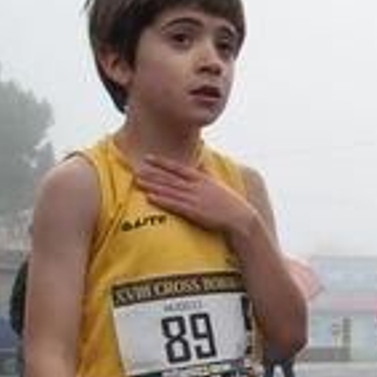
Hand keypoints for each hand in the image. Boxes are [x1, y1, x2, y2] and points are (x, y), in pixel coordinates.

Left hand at [135, 156, 258, 237]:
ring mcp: (195, 199)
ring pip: (169, 190)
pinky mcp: (195, 212)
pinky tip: (150, 197)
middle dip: (152, 174)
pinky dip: (162, 200)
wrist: (241, 218)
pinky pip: (175, 205)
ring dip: (153, 185)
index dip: (162, 163)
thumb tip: (201, 162)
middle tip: (135, 169)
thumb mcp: (218, 183)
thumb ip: (207, 172)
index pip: (178, 168)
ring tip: (138, 182)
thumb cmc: (230, 202)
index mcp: (201, 179)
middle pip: (170, 178)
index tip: (148, 158)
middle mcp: (196, 187)